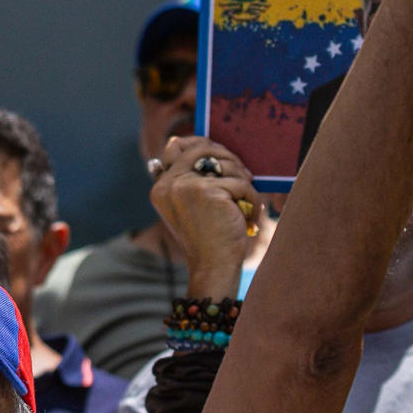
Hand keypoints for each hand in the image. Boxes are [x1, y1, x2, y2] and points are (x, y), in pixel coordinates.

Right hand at [148, 136, 258, 295]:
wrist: (213, 268)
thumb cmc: (210, 238)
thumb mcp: (194, 205)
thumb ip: (193, 178)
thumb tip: (208, 148)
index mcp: (161, 186)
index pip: (176, 145)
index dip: (202, 145)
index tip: (224, 160)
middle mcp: (168, 183)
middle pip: (202, 148)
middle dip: (229, 159)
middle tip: (244, 179)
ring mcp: (185, 186)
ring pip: (225, 163)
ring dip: (243, 181)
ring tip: (246, 204)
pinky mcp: (206, 191)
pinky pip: (239, 182)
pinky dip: (251, 198)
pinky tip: (249, 218)